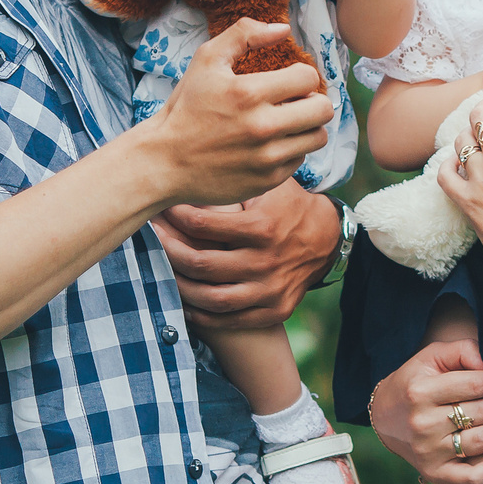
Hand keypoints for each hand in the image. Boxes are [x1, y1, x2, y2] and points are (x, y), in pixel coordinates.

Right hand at [133, 20, 334, 207]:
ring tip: (288, 122)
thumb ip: (244, 34)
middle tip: (296, 101)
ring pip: (317, 137)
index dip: (301, 74)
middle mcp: (262, 127)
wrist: (164, 161)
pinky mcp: (267, 180)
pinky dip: (290, 150)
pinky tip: (270, 145)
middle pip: (323, 109)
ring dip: (307, 126)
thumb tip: (283, 29)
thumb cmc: (186, 107)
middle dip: (313, 100)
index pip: (308, 78)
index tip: (289, 80)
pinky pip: (300, 160)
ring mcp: (267, 158)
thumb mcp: (206, 60)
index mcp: (249, 93)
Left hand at [154, 179, 336, 331]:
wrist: (328, 238)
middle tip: (154, 239)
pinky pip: (229, 320)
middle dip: (169, 250)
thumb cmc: (288, 204)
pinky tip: (185, 300)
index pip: (204, 225)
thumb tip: (194, 163)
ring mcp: (270, 290)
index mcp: (262, 227)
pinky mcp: (274, 310)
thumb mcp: (270, 184)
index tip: (163, 209)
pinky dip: (202, 314)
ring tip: (162, 270)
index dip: (176, 216)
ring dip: (180, 285)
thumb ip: (238, 178)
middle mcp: (266, 262)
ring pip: (211, 298)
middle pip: (201, 264)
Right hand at [366, 336, 482, 483]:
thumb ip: (464, 351)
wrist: (385, 419)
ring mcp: (428, 451)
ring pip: (481, 442)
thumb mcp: (432, 357)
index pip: (476, 385)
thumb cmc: (416, 383)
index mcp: (421, 391)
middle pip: (482, 413)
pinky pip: (472, 479)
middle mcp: (422, 423)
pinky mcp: (433, 473)